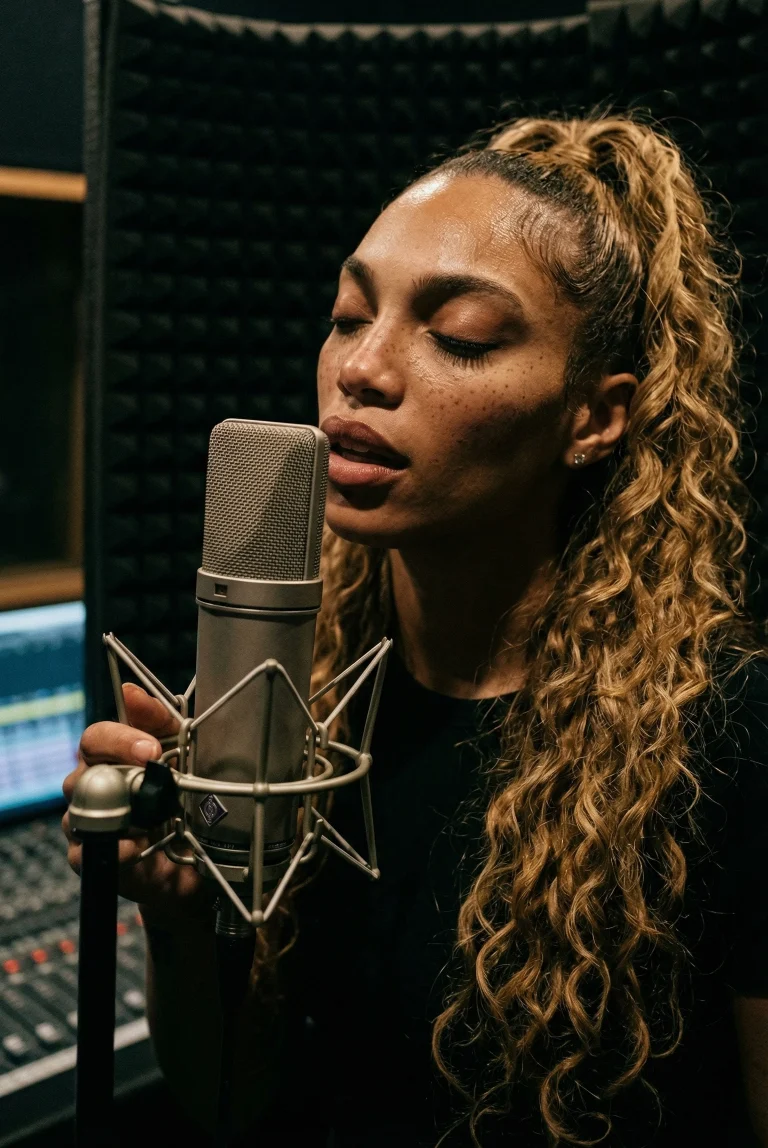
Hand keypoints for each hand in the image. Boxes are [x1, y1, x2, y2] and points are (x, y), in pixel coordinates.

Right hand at [62, 683, 213, 927]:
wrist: (195, 856)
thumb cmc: (185, 796)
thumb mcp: (182, 749)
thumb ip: (158, 719)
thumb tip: (130, 690)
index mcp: (110, 756)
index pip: (96, 738)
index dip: (120, 740)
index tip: (152, 750)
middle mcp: (91, 785)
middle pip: (79, 774)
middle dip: (118, 778)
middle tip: (152, 782)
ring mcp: (85, 822)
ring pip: (79, 812)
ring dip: (119, 815)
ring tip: (153, 818)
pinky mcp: (87, 857)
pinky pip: (84, 851)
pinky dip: (115, 849)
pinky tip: (138, 846)